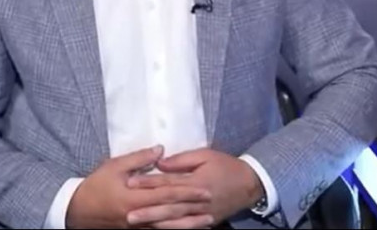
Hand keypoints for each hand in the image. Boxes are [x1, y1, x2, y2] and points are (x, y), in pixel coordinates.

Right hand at [66, 145, 212, 228]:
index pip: (168, 194)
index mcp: (135, 197)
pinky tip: (187, 228)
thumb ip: (139, 159)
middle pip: (172, 212)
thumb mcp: (115, 166)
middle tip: (212, 204)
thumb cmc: (96, 186)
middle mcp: (139, 216)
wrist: (78, 211)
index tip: (206, 189)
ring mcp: (138, 227)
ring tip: (207, 221)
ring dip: (188, 224)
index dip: (188, 192)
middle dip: (193, 208)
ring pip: (168, 227)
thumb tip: (160, 150)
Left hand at [126, 149, 264, 227]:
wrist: (249, 184)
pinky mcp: (205, 221)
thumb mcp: (205, 154)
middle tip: (128, 214)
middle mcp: (197, 200)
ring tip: (137, 224)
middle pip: (169, 206)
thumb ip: (182, 160)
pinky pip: (186, 227)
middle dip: (147, 210)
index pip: (168, 182)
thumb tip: (160, 162)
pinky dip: (172, 229)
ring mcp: (202, 214)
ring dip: (155, 222)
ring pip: (175, 220)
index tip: (130, 183)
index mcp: (196, 180)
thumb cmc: (225, 165)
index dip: (148, 183)